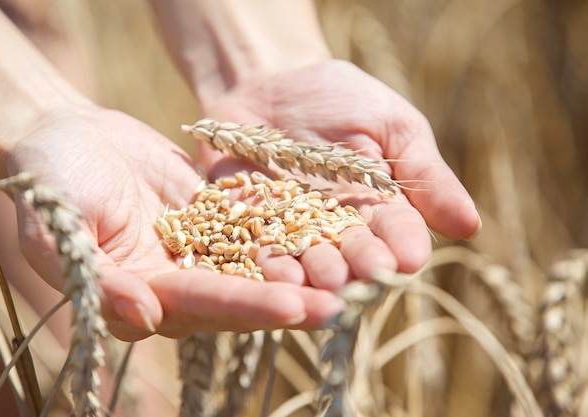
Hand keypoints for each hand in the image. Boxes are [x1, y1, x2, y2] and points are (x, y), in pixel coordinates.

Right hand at [6, 105, 345, 339]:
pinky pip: (261, 220)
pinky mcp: (219, 215)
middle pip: (246, 293)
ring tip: (355, 267)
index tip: (296, 306)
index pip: (204, 306)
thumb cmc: (50, 185)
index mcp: (145, 295)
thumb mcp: (60, 230)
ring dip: (306, 265)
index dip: (248, 307)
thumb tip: (143, 316)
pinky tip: (334, 223)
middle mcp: (182, 280)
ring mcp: (204, 247)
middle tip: (348, 298)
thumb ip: (98, 277)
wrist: (66, 139)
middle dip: (296, 296)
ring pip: (262, 261)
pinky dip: (295, 224)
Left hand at [198, 60, 480, 284]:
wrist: (272, 81)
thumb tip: (470, 225)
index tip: (409, 257)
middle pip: (353, 254)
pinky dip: (267, 261)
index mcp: (381, 206)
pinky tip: (275, 272)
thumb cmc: (341, 98)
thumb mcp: (390, 124)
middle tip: (366, 276)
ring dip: (315, 272)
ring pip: (307, 258)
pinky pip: (257, 246)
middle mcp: (339, 226)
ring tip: (323, 280)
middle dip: (360, 265)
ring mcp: (291, 227)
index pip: (398, 232)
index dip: (404, 245)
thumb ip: (425, 173)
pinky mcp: (248, 222)